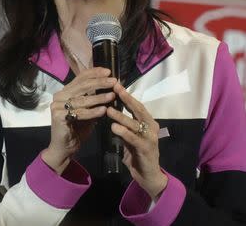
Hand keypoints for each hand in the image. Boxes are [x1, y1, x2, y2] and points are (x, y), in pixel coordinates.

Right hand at [42, 67, 116, 173]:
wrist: (64, 147)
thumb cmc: (77, 128)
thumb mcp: (88, 111)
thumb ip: (94, 100)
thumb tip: (111, 88)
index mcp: (66, 91)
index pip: (80, 78)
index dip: (94, 73)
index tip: (109, 71)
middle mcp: (59, 96)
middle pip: (82, 86)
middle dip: (99, 83)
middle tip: (114, 81)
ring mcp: (57, 106)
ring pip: (82, 99)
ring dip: (99, 98)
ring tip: (112, 96)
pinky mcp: (58, 116)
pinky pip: (79, 113)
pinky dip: (92, 112)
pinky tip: (104, 110)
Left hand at [108, 83, 166, 198]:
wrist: (148, 175)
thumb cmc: (136, 153)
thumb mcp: (128, 136)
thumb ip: (122, 124)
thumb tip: (109, 108)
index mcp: (147, 122)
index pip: (136, 105)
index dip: (126, 95)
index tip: (115, 84)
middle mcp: (151, 127)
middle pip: (138, 110)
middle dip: (126, 99)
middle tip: (114, 88)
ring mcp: (150, 138)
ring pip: (135, 124)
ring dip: (121, 116)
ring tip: (108, 110)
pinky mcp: (146, 149)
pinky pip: (134, 139)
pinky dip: (124, 132)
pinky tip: (114, 127)